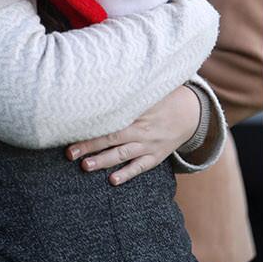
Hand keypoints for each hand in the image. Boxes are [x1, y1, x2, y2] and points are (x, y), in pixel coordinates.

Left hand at [65, 85, 199, 185]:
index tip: (72, 128)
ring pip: (124, 154)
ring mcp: (150, 145)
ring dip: (104, 161)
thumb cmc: (164, 99)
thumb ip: (127, 90)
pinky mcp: (156, 157)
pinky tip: (113, 180)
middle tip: (70, 153)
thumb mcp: (148, 91)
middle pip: (112, 137)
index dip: (92, 125)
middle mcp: (142, 129)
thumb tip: (100, 81)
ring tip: (86, 166)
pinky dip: (127, 174)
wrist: (192, 114)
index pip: (111, 119)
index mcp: (138, 111)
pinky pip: (140, 167)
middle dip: (90, 145)